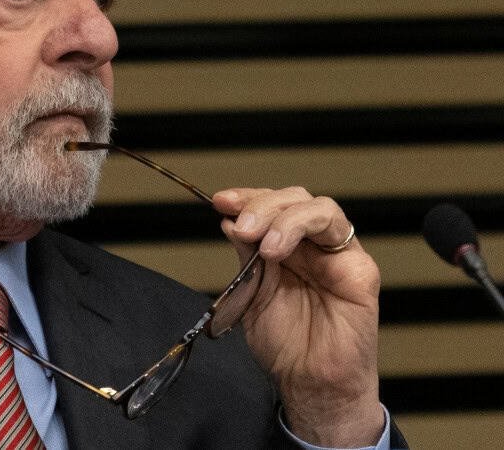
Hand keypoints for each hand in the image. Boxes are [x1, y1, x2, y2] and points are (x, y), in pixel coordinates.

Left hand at [213, 187, 384, 447]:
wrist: (310, 383)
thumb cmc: (285, 345)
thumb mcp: (252, 293)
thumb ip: (245, 257)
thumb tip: (229, 220)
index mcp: (286, 248)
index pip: (270, 207)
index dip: (247, 198)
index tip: (221, 202)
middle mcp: (312, 246)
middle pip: (292, 199)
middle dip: (260, 204)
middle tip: (238, 222)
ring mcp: (337, 254)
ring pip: (318, 207)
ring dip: (281, 215)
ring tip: (258, 239)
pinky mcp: (359, 268)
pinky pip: (340, 230)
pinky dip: (302, 227)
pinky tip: (275, 249)